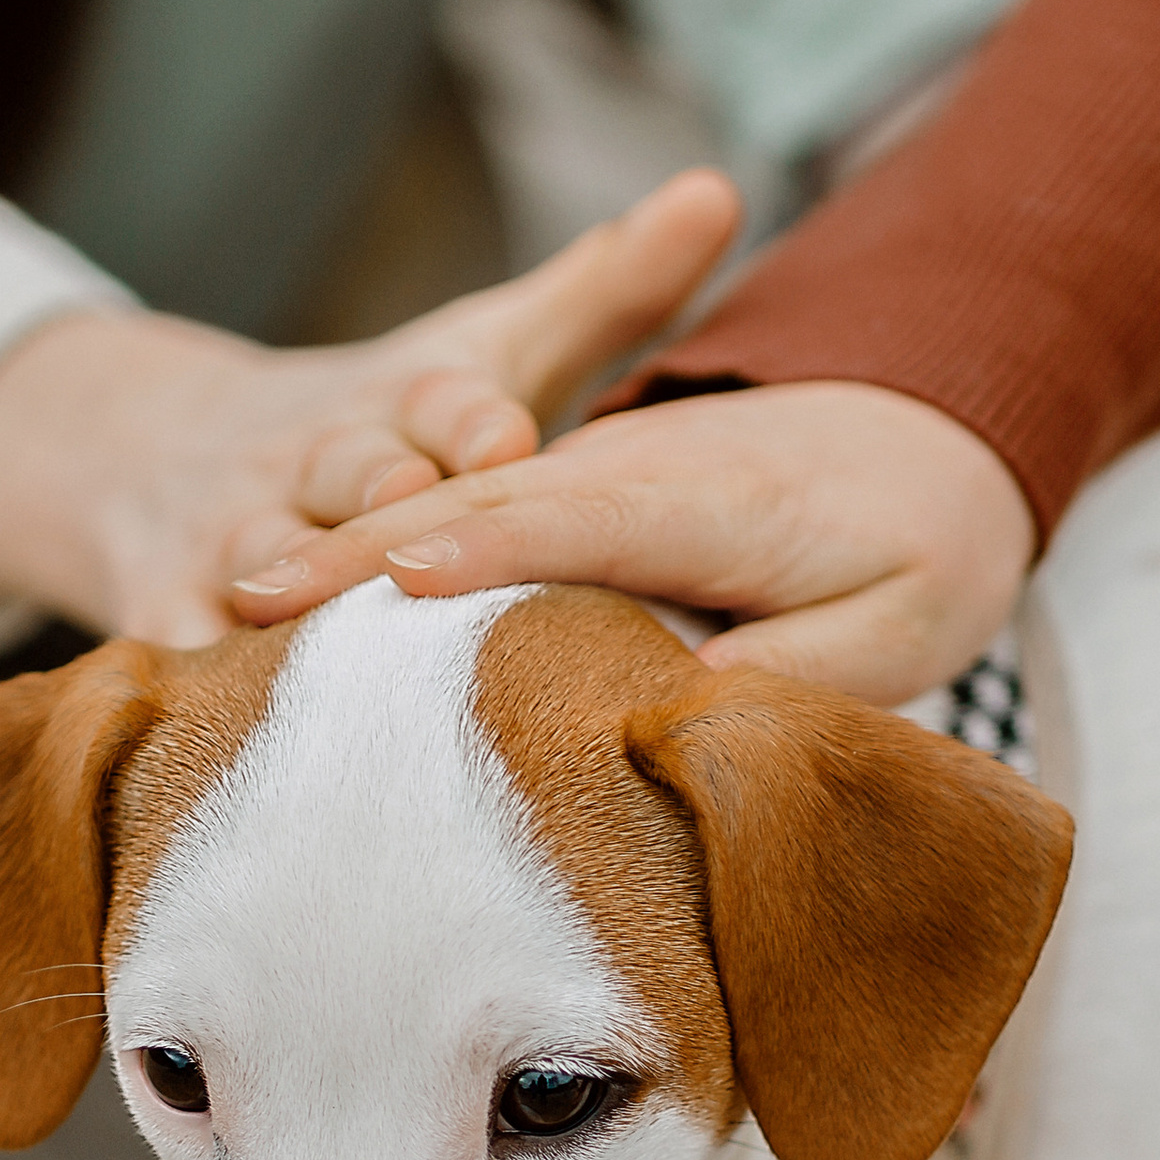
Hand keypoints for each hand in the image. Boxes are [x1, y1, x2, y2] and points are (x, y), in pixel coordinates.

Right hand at [0, 168, 739, 646]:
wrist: (162, 456)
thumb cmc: (392, 425)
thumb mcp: (488, 349)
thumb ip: (606, 289)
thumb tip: (720, 189)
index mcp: (407, 403)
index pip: (442, 402)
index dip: (467, 417)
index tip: (504, 432)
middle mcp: (316, 458)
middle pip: (345, 473)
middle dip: (371, 489)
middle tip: (401, 504)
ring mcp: (235, 533)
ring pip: (261, 564)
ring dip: (282, 594)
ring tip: (308, 637)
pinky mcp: (166, 607)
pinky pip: (179, 653)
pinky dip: (193, 686)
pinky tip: (220, 736)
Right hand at [228, 378, 1036, 706]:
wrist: (928, 436)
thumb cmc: (923, 539)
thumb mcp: (908, 617)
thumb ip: (809, 668)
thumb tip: (693, 723)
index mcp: (711, 490)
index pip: (581, 511)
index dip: (490, 542)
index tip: (401, 571)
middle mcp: (623, 464)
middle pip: (471, 500)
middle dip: (360, 546)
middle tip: (249, 597)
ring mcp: (581, 469)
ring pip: (436, 504)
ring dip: (332, 549)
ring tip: (231, 603)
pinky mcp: (560, 490)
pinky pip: (450, 521)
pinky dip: (358, 562)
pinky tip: (278, 618)